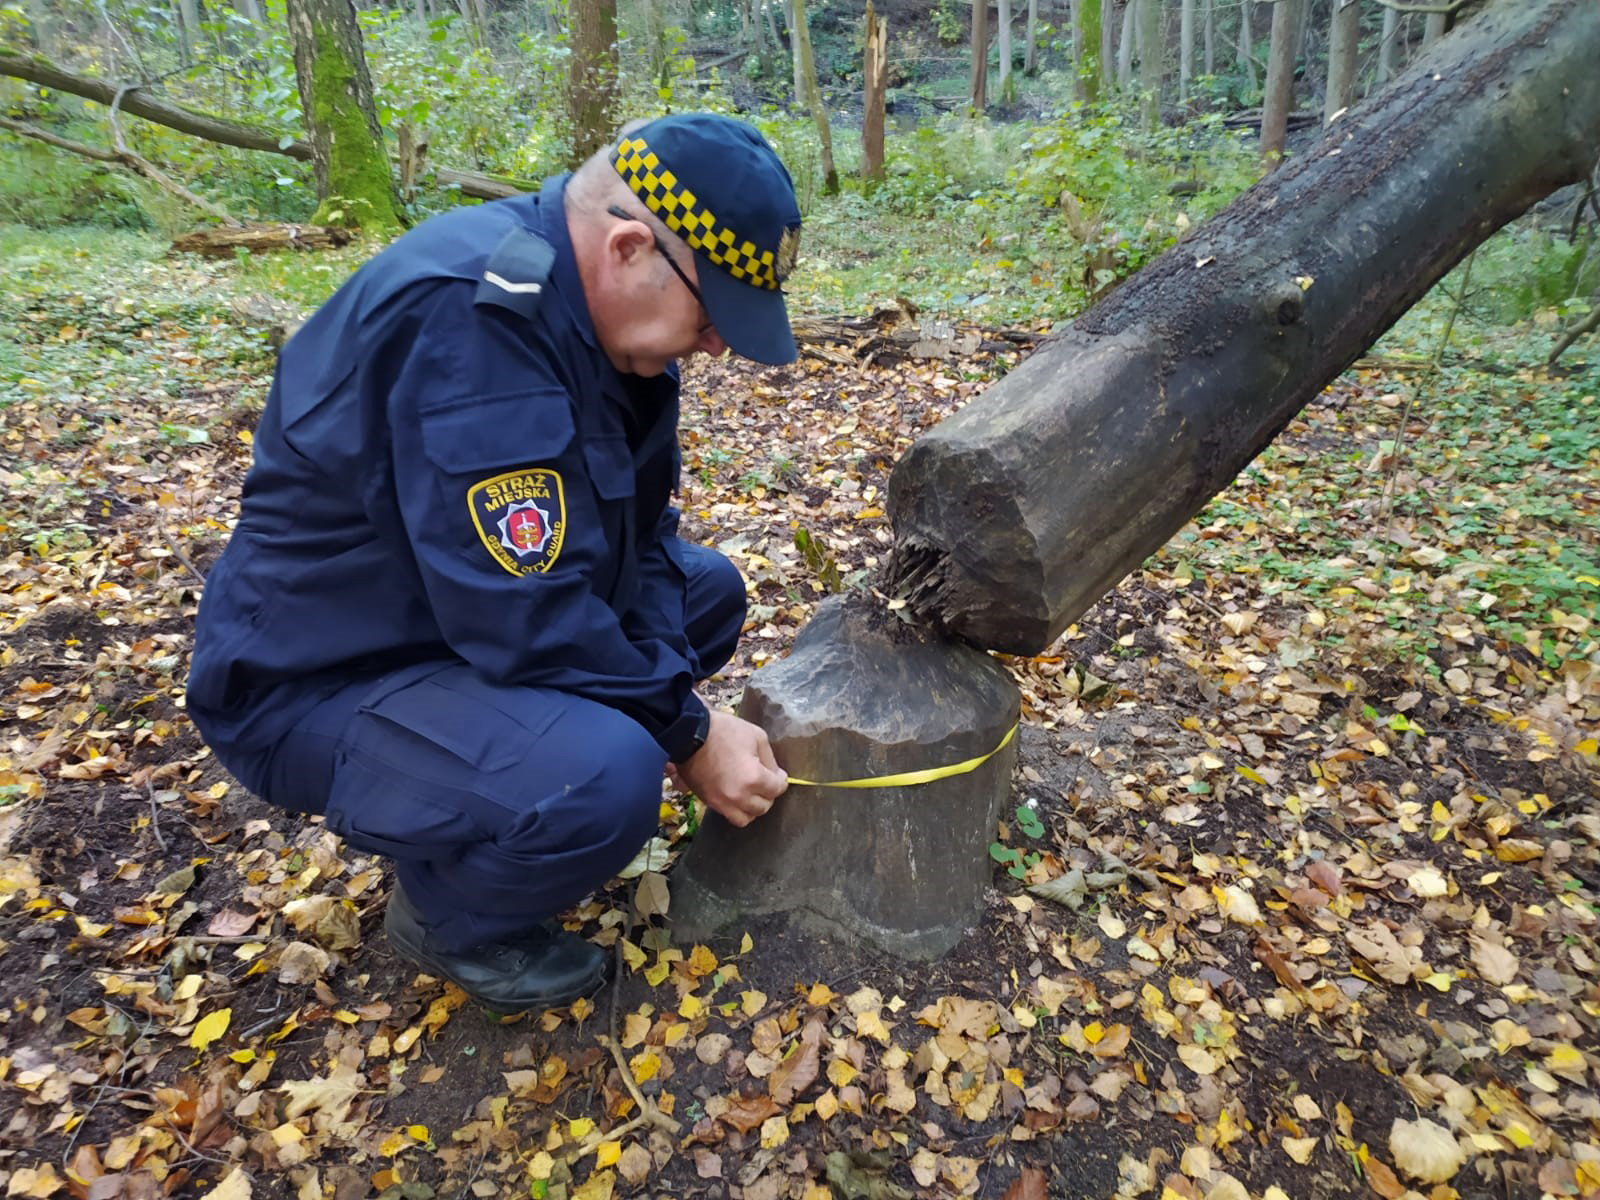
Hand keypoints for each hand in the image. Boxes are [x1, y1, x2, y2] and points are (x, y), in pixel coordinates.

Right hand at [672, 710, 787, 827]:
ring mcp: (722, 802)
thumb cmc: (723, 731)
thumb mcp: (756, 736)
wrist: (688, 734)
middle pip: (764, 807)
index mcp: (753, 778)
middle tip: (766, 782)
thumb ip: (770, 759)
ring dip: (753, 808)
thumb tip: (776, 775)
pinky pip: (729, 815)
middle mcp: (739, 796)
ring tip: (752, 794)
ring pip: (747, 818)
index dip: (781, 780)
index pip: (777, 789)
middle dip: (769, 794)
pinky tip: (737, 796)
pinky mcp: (709, 802)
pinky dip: (737, 809)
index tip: (778, 775)